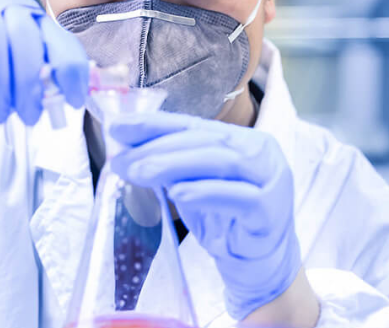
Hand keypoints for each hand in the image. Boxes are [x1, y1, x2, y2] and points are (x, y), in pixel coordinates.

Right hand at [0, 0, 87, 124]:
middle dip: (31, 82)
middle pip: (27, 37)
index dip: (71, 69)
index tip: (73, 100)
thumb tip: (44, 105)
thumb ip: (23, 89)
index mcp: (31, 21)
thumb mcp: (2, 83)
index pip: (60, 38)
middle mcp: (7, 4)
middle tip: (29, 116)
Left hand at [109, 112, 301, 320]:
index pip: (192, 125)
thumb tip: (125, 151)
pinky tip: (178, 193)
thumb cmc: (225, 220)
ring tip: (140, 172)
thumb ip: (171, 166)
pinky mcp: (270, 211)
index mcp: (242, 139)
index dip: (154, 124)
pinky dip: (205, 192)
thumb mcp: (194, 186)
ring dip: (174, 165)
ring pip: (221, 162)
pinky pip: (238, 197)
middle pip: (204, 141)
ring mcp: (269, 179)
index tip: (118, 127)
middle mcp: (260, 152)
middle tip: (122, 159)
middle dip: (158, 148)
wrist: (259, 264)